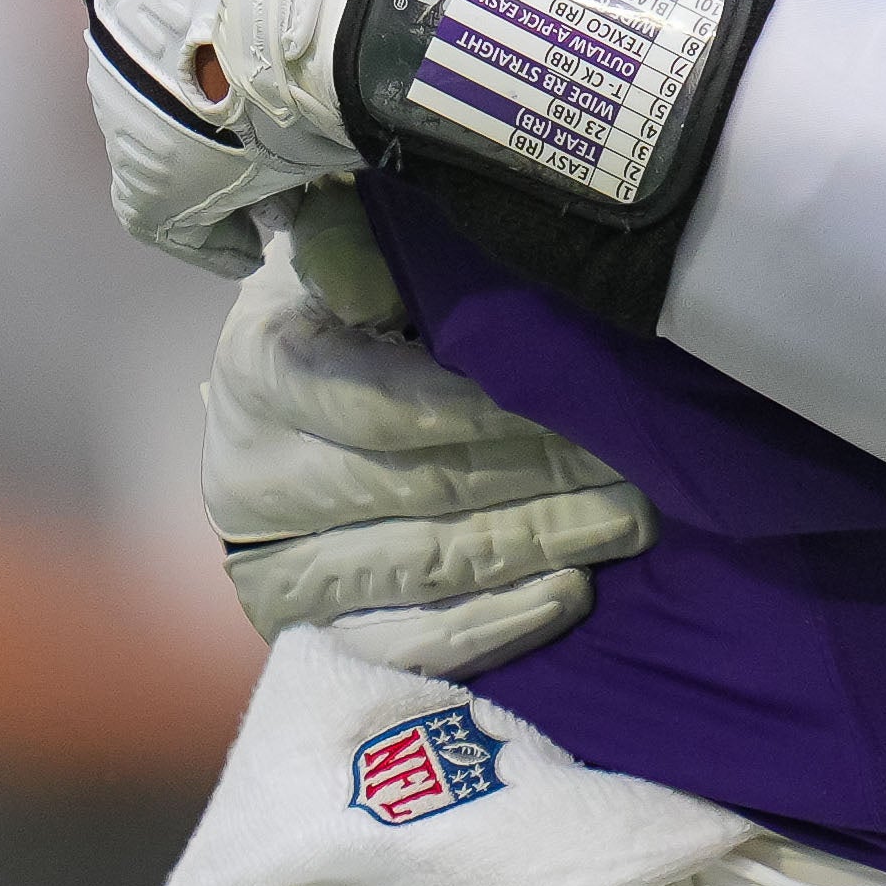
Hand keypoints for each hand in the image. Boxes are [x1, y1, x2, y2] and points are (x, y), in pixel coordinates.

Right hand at [203, 201, 654, 672]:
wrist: (294, 384)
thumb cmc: (343, 300)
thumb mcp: (342, 241)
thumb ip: (349, 243)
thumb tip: (366, 288)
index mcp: (256, 369)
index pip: (375, 406)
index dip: (478, 412)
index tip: (571, 404)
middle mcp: (252, 476)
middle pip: (413, 490)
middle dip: (538, 475)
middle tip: (633, 462)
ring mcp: (277, 564)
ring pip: (421, 570)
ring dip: (536, 545)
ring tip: (628, 520)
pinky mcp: (314, 628)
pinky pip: (405, 644)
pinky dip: (492, 624)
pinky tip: (569, 593)